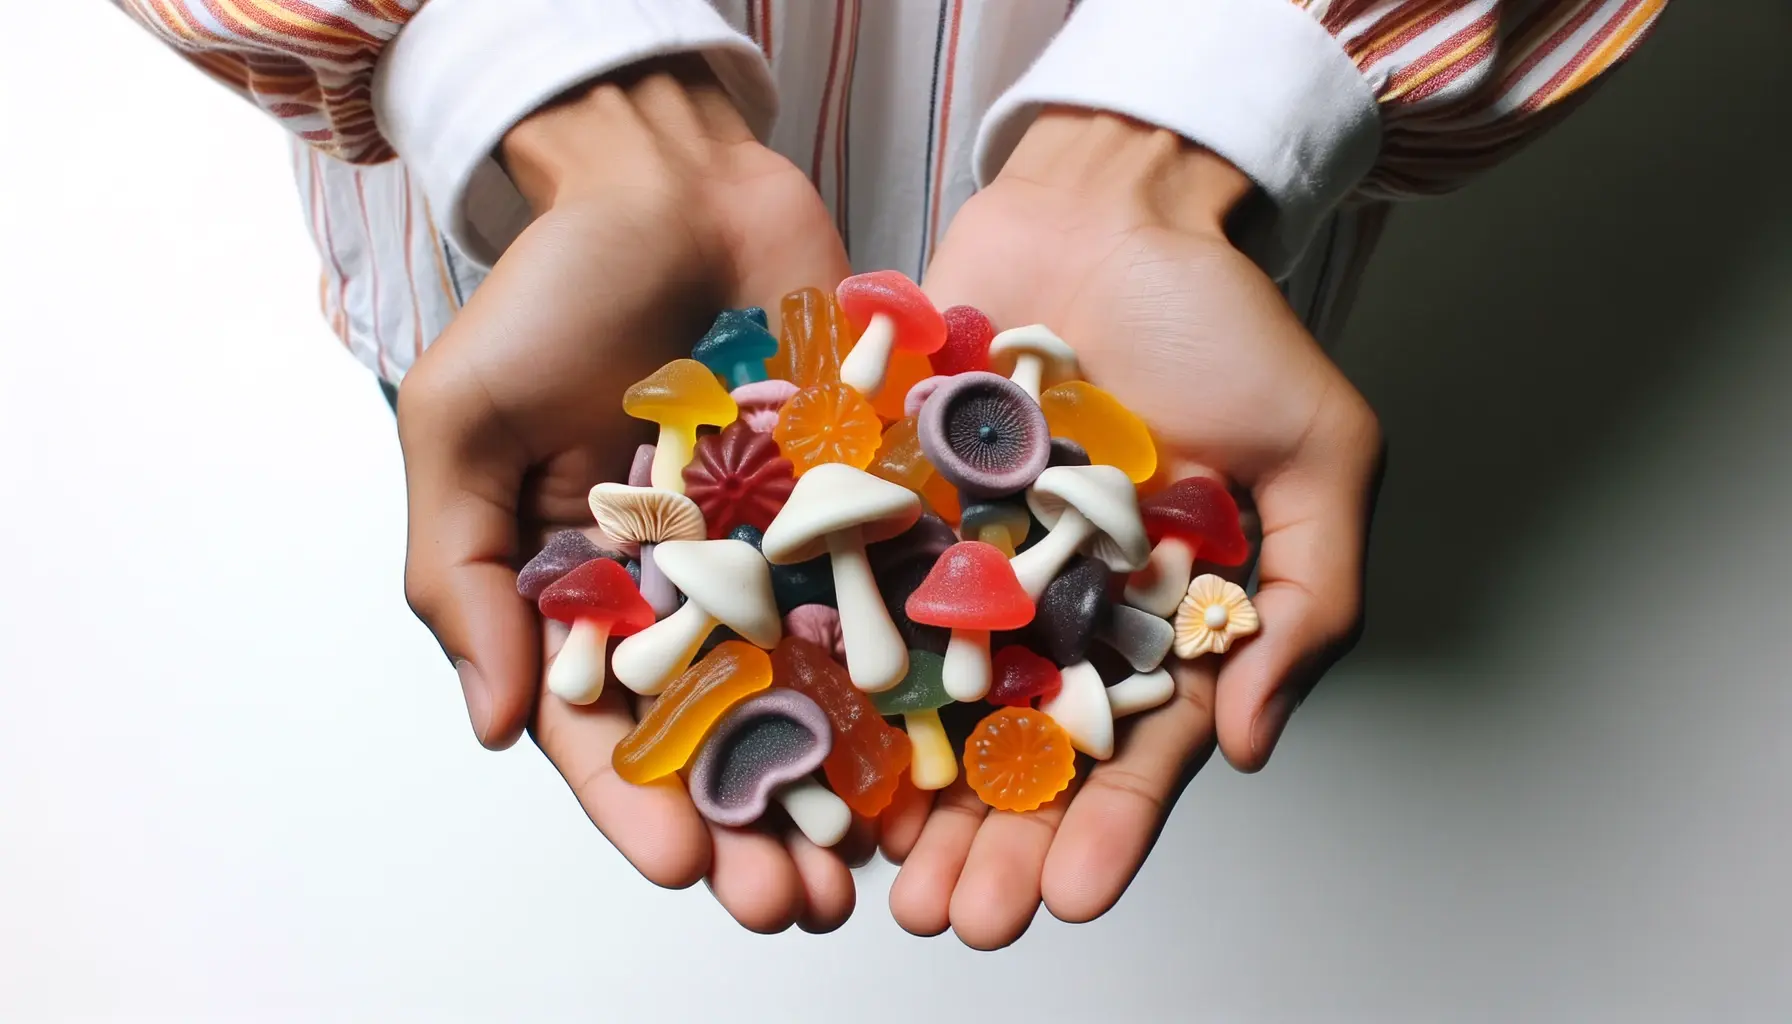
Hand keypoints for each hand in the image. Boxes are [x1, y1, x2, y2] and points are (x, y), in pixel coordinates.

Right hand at [396, 61, 863, 932]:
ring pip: (818, 688)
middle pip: (726, 733)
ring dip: (845, 782)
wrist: (671, 179)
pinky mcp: (863, 501)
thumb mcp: (463, 425)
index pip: (607, 728)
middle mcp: (691, 589)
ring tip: (874, 866)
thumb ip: (461, 574)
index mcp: (586, 592)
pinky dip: (918, 670)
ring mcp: (784, 550)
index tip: (684, 869)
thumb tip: (488, 726)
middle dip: (756, 823)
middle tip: (794, 901)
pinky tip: (950, 745)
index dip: (641, 806)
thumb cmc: (551, 291)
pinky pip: (892, 594)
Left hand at [881, 109, 1382, 947]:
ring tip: (872, 874)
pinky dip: (827, 664)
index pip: (1129, 749)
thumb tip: (1250, 741)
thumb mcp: (1319, 454)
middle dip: (986, 841)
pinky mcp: (891, 501)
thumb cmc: (1226, 321)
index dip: (1102, 830)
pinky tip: (801, 740)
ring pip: (925, 697)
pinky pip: (856, 590)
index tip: (1066, 901)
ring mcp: (965, 559)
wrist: (1113, 204)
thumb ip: (1306, 599)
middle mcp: (1052, 606)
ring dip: (899, 792)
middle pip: (1014, 749)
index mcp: (1151, 615)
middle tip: (951, 917)